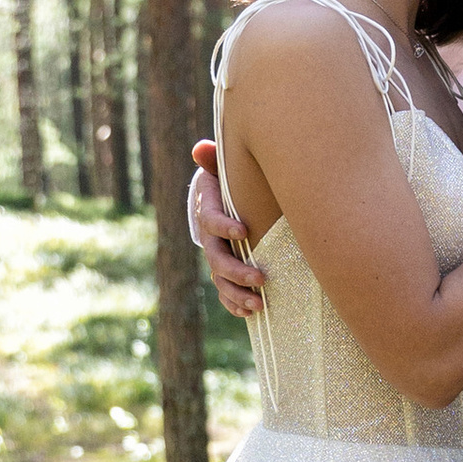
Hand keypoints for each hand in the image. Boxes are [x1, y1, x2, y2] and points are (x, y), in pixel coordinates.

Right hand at [189, 141, 266, 320]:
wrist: (229, 198)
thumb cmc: (233, 180)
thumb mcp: (225, 168)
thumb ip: (215, 159)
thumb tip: (201, 148)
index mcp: (208, 211)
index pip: (210, 220)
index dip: (224, 226)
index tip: (244, 231)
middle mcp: (209, 238)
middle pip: (216, 258)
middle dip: (237, 270)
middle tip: (261, 278)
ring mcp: (216, 257)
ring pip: (221, 281)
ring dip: (238, 294)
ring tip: (260, 304)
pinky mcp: (226, 272)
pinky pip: (225, 293)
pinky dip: (235, 304)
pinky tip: (251, 313)